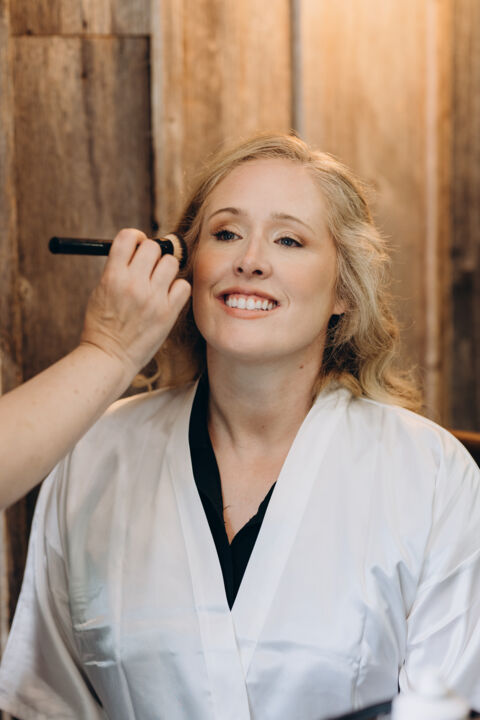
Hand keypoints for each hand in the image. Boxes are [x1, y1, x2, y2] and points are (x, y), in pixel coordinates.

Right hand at [80, 228, 190, 380]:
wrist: (108, 357)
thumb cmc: (102, 324)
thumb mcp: (100, 291)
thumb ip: (118, 269)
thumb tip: (139, 248)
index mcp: (112, 276)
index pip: (128, 237)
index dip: (135, 238)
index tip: (137, 246)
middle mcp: (134, 284)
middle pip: (153, 247)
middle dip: (152, 253)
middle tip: (149, 267)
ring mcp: (153, 299)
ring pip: (171, 263)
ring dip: (166, 269)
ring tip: (158, 283)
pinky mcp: (168, 313)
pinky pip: (183, 286)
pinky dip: (177, 288)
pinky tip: (167, 296)